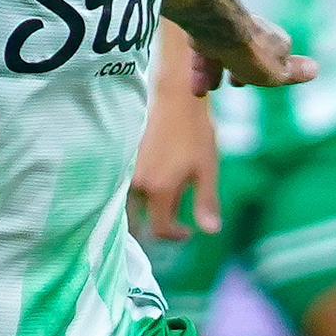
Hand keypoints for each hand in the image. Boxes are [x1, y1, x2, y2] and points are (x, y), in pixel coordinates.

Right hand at [133, 73, 223, 239]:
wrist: (176, 98)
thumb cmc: (195, 133)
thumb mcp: (207, 170)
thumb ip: (206, 203)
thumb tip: (210, 232)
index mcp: (159, 190)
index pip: (160, 230)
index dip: (175, 236)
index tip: (188, 231)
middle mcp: (138, 184)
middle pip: (142, 221)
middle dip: (159, 225)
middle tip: (178, 218)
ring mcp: (128, 171)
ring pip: (134, 205)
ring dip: (149, 210)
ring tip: (170, 198)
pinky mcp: (125, 160)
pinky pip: (129, 188)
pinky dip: (142, 195)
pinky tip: (159, 182)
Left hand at [191, 12, 314, 95]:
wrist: (219, 29)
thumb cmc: (251, 53)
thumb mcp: (276, 72)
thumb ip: (293, 73)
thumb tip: (316, 69)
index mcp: (277, 40)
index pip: (278, 57)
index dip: (272, 71)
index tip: (264, 81)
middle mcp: (255, 32)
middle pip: (250, 53)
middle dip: (242, 69)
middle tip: (236, 84)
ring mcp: (231, 29)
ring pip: (224, 53)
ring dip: (216, 73)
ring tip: (206, 90)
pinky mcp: (209, 29)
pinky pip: (206, 50)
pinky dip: (202, 69)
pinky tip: (198, 89)